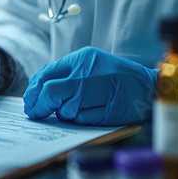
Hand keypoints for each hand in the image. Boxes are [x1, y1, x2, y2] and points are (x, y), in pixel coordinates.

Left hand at [23, 47, 157, 125]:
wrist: (147, 86)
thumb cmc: (115, 75)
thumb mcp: (90, 62)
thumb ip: (65, 72)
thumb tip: (38, 88)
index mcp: (81, 59)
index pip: (46, 74)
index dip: (33, 91)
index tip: (30, 101)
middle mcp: (87, 74)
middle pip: (50, 92)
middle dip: (39, 106)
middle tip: (35, 112)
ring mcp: (97, 93)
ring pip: (65, 109)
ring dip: (64, 113)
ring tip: (77, 107)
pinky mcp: (106, 111)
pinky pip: (81, 119)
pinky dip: (79, 119)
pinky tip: (89, 112)